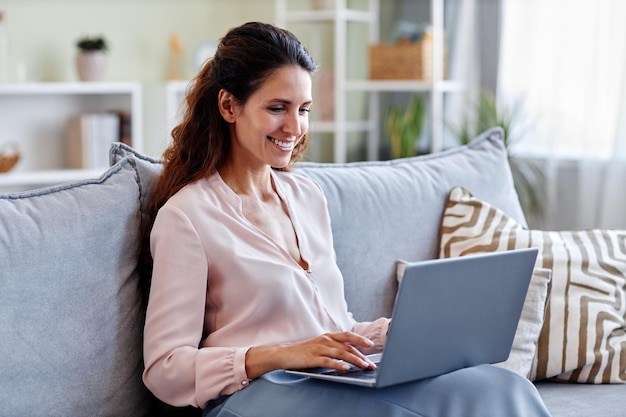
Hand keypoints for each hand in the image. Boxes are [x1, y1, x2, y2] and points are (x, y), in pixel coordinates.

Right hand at [245, 332, 376, 379]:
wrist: (283, 353)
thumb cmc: (303, 351)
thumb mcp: (320, 345)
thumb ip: (333, 347)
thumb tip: (349, 355)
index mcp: (328, 336)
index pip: (347, 336)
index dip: (359, 340)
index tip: (370, 345)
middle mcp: (325, 340)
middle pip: (347, 345)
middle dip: (361, 354)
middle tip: (371, 363)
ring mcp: (319, 348)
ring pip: (341, 353)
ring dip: (354, 360)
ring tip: (363, 366)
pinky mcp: (313, 358)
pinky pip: (329, 361)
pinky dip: (338, 364)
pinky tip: (346, 368)